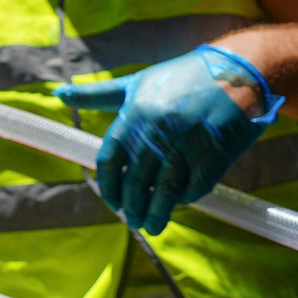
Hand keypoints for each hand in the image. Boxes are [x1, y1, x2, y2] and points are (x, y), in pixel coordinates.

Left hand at [55, 46, 281, 234]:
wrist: (239, 71)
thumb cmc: (181, 78)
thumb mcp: (136, 83)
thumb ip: (97, 94)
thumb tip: (58, 94)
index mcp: (134, 113)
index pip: (110, 161)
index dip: (108, 187)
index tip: (112, 202)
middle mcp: (157, 130)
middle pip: (136, 182)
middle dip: (131, 207)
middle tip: (132, 220)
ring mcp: (186, 143)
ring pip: (164, 191)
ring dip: (155, 214)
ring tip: (151, 226)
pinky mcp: (214, 154)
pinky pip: (194, 187)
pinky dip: (184, 200)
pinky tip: (178, 206)